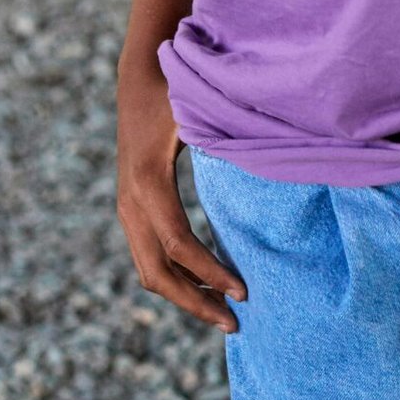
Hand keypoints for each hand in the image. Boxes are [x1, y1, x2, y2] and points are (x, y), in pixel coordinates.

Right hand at [116, 57, 245, 329]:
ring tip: (223, 315)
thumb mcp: (201, 112)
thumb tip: (273, 168)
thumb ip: (228, 142)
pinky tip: (206, 288)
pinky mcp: (130, 212)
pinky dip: (176, 280)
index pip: (179, 245)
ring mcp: (126, 209)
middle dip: (196, 302)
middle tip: (234, 324)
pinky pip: (148, 260)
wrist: (140, 75)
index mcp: (149, 181)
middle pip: (159, 273)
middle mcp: (131, 201)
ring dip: (185, 297)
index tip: (243, 293)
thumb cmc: (179, 90)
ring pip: (149, 273)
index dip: (210, 274)